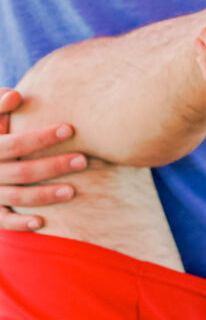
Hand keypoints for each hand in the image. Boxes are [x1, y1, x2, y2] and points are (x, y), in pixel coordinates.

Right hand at [0, 88, 83, 228]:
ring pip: (15, 197)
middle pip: (20, 172)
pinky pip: (3, 221)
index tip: (70, 129)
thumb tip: (15, 95)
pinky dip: (19, 224)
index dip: (40, 137)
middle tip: (83, 160)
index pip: (13, 143)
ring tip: (72, 191)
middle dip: (52, 166)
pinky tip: (41, 223)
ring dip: (43, 196)